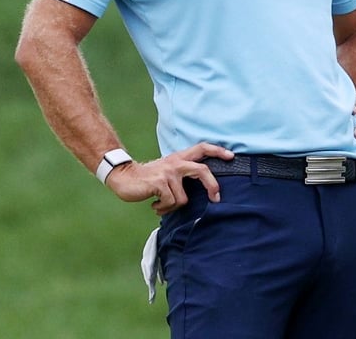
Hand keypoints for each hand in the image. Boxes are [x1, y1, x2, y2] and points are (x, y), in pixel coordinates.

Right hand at [105, 142, 233, 216]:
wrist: (124, 177)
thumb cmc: (148, 179)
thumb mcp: (168, 172)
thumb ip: (183, 175)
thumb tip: (203, 189)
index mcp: (180, 158)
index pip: (202, 148)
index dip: (218, 151)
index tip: (231, 156)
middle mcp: (176, 163)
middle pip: (203, 171)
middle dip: (212, 186)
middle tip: (216, 198)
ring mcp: (169, 172)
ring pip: (183, 198)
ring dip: (172, 206)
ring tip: (161, 204)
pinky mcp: (160, 182)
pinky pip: (171, 203)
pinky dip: (163, 208)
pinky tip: (154, 204)